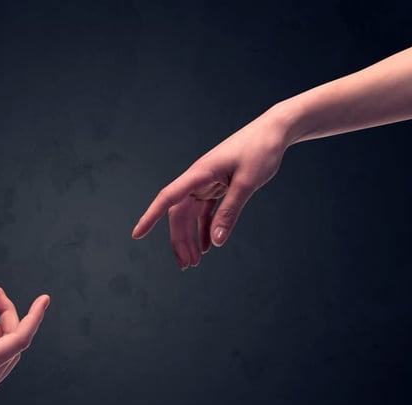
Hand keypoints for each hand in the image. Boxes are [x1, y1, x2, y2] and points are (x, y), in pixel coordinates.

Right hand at [131, 109, 289, 268]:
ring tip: (195, 261)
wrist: (274, 131)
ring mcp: (206, 182)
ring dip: (191, 237)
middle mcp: (197, 179)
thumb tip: (216, 241)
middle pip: (178, 214)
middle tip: (187, 266)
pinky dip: (205, 228)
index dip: (150, 217)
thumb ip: (230, 212)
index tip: (137, 234)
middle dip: (180, 240)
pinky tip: (208, 245)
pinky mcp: (217, 185)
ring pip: (190, 215)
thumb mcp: (247, 183)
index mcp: (199, 174)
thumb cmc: (260, 150)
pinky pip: (205, 211)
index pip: (167, 198)